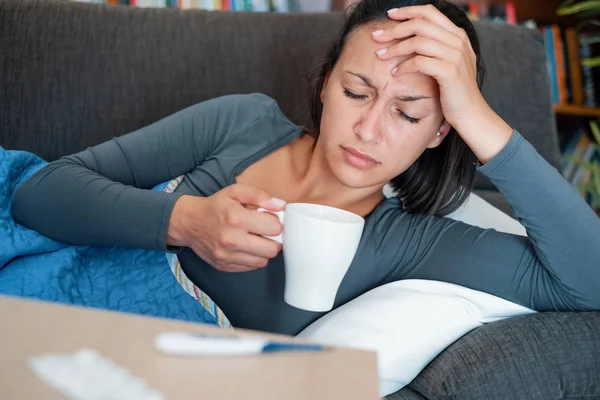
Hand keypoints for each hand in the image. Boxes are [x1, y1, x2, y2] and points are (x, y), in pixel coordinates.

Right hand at [167, 184, 284, 271]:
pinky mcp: (224, 266)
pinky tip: (246, 247)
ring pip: (263, 261)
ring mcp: (227, 256)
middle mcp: (231, 240)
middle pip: (272, 249)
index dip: (276, 223)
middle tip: (266, 232)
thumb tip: (280, 206)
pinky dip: (253, 258)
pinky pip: (250, 267)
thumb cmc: (215, 206)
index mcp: (236, 218)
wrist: (189, 223)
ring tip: (256, 239)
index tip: (270, 220)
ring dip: (264, 250)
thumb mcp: (236, 192)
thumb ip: (260, 196)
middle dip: (274, 240)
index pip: (274, 228)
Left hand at [372, 5, 512, 162]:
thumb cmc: (454, 91)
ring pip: (418, 41)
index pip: (430, 12)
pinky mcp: (449, 71)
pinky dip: (403, 66)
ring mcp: (455, 55)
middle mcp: (458, 41)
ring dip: (395, 48)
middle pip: (420, 24)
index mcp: (457, 35)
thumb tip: (410, 37)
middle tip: (376, 36)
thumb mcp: (449, 62)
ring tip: (380, 56)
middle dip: (394, 29)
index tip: (389, 15)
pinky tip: (394, 73)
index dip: (408, 11)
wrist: (471, 113)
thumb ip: (437, 47)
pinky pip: (419, 62)